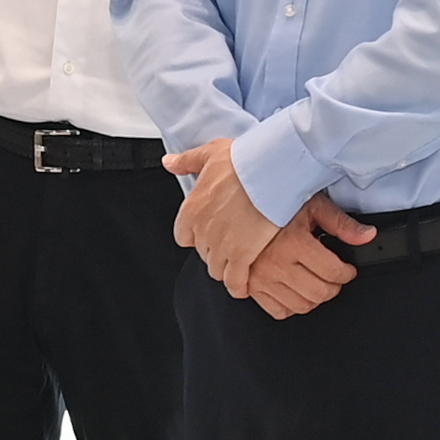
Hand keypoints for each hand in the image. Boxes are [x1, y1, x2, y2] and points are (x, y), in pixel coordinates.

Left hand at [165, 137, 281, 291]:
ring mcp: (221, 247)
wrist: (269, 171)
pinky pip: (235, 282)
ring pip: (217, 269)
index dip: (196, 235)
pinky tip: (244, 285)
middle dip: (214, 250)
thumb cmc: (243, 161)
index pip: (183, 236)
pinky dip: (238, 285)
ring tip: (238, 262)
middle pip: (202, 253)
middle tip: (231, 241)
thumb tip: (170, 162)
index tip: (209, 230)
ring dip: (226, 268)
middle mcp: (202, 232)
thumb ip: (187, 161)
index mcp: (191, 210)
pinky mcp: (242, 257)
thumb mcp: (209, 154)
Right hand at [246, 197, 376, 317]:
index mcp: (293, 242)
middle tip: (335, 276)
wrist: (241, 207)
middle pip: (319, 293)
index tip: (347, 270)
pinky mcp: (251, 286)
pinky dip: (292, 306)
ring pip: (301, 306)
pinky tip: (297, 290)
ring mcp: (261, 278)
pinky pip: (278, 311)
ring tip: (318, 282)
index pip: (332, 272)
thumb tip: (367, 236)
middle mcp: (275, 263)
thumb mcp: (313, 206)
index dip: (347, 273)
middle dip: (334, 287)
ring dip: (315, 298)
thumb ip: (341, 223)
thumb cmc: (277, 204)